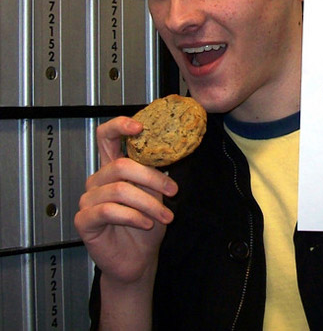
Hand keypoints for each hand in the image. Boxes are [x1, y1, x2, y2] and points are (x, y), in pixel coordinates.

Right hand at [74, 116, 177, 285]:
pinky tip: (146, 224)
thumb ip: (154, 173)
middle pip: (121, 165)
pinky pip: (109, 211)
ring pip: (120, 190)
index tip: (140, 126)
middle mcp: (98, 180)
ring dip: (149, 203)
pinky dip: (133, 216)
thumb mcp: (156, 194)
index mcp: (114, 168)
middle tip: (173, 191)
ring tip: (165, 216)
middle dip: (152, 178)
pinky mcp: (84, 220)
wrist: (138, 259)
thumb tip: (170, 150)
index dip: (120, 126)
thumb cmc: (147, 225)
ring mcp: (88, 200)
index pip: (107, 137)